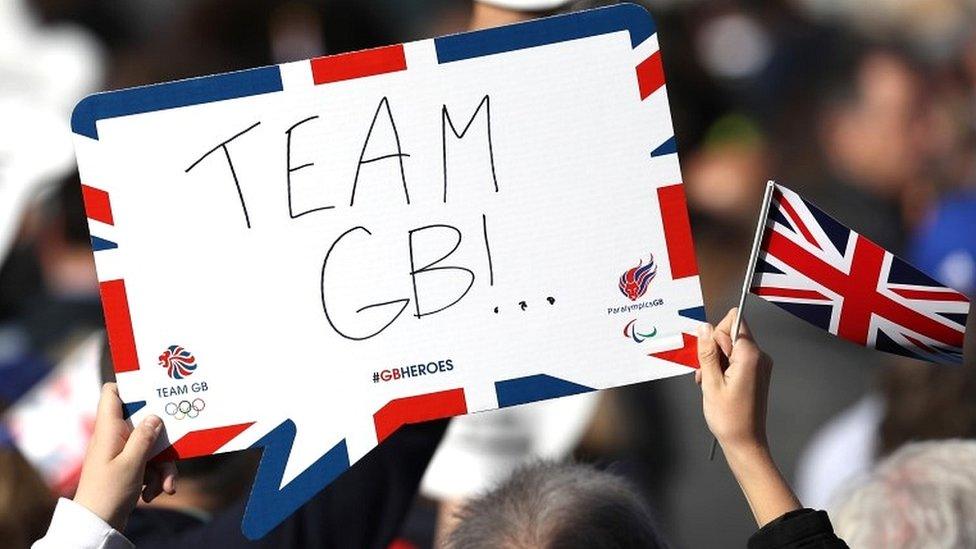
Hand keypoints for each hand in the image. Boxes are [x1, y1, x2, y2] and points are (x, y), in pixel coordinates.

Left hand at [74, 383, 177, 531]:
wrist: (97, 525)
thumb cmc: (108, 492)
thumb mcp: (131, 463)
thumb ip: (144, 436)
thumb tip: (155, 416)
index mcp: (109, 429)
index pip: (112, 394)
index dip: (130, 387)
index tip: (154, 390)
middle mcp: (114, 437)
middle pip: (144, 423)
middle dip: (162, 440)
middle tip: (175, 447)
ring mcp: (121, 453)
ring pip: (151, 447)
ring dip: (163, 466)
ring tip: (165, 485)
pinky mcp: (128, 469)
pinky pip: (149, 464)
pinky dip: (156, 477)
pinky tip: (155, 493)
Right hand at [694, 308, 799, 525]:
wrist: (745, 443)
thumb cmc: (729, 418)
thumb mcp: (710, 382)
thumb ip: (707, 351)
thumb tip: (704, 327)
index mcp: (750, 355)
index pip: (733, 322)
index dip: (716, 335)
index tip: (709, 356)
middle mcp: (760, 356)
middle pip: (731, 333)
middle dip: (714, 349)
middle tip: (706, 374)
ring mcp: (760, 365)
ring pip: (731, 347)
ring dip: (716, 361)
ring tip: (710, 383)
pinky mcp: (756, 373)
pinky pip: (736, 359)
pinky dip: (724, 368)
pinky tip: (717, 385)